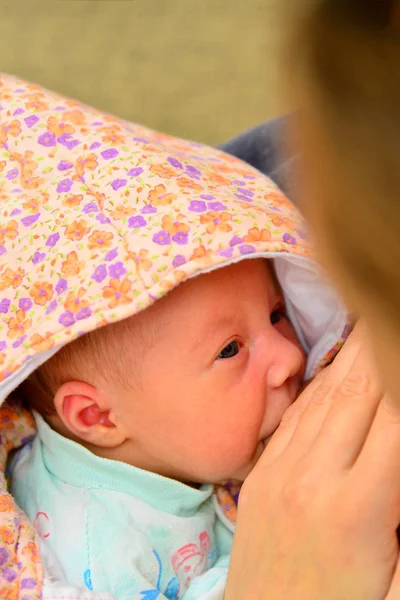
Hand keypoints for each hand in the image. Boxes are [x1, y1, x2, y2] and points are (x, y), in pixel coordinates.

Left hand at [225, 323, 399, 599]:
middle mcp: (313, 476)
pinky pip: (296, 417)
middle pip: (359, 392)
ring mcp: (280, 472)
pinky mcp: (261, 475)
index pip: (396, 419)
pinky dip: (321, 385)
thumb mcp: (396, 577)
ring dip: (354, 355)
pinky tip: (337, 367)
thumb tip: (399, 446)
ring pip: (325, 396)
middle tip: (390, 308)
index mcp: (357, 507)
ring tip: (372, 321)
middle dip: (382, 346)